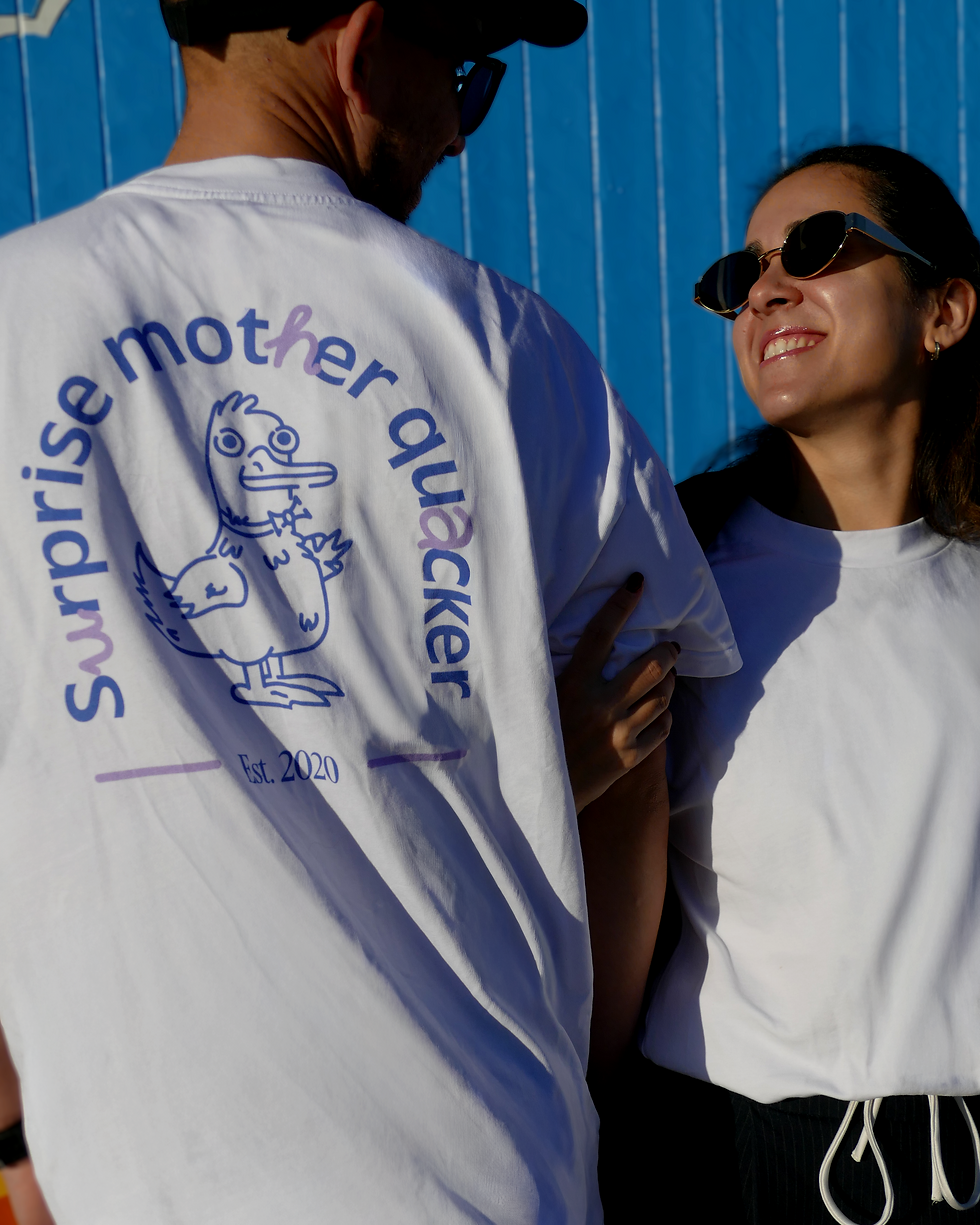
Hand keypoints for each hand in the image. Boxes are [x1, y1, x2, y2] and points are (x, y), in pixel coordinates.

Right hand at [556, 573, 678, 813]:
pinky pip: (661, 729)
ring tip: (666, 676)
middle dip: (667, 651)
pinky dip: (663, 716)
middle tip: (670, 646)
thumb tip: (570, 643)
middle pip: (651, 667)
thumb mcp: (535, 699)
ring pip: (661, 696)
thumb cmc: (531, 740)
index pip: (601, 633)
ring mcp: (619, 733)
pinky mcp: (629, 758)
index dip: (621, 604)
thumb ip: (556, 672)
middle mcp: (602, 705)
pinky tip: (657, 712)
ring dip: (668, 682)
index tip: (637, 583)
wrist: (539, 793)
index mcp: (573, 684)